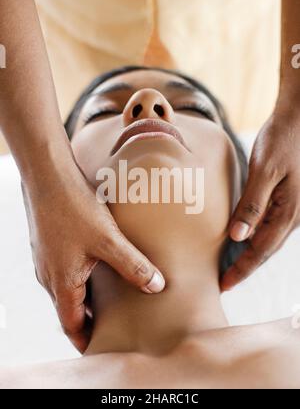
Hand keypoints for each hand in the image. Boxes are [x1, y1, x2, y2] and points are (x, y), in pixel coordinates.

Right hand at [22, 154, 164, 352]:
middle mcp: (49, 276)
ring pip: (69, 288)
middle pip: (70, 308)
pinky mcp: (50, 245)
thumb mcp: (108, 240)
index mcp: (60, 283)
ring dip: (87, 297)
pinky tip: (100, 265)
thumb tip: (156, 286)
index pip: (71, 325)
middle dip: (90, 319)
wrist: (48, 177)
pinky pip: (66, 270)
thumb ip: (133, 265)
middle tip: (112, 323)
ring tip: (110, 297)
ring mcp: (48, 260)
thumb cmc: (74, 208)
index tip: (101, 347)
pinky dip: (83, 277)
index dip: (86, 340)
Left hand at [221, 104, 299, 290]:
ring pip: (268, 239)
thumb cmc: (282, 140)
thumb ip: (252, 204)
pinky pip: (270, 224)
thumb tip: (238, 238)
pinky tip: (243, 237)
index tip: (224, 286)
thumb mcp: (265, 171)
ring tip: (230, 267)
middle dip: (245, 268)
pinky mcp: (287, 198)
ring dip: (250, 255)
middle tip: (224, 283)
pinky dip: (255, 236)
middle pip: (265, 250)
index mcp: (288, 212)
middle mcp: (293, 215)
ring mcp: (292, 207)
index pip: (261, 251)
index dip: (242, 270)